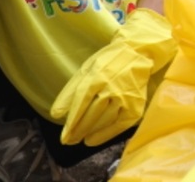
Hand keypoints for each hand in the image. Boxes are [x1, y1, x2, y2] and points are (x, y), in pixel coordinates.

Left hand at [51, 8, 177, 145]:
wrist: (138, 54)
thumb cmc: (108, 62)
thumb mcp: (86, 69)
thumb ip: (70, 91)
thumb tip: (55, 114)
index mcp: (99, 75)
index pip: (82, 101)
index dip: (72, 120)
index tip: (63, 135)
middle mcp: (113, 86)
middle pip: (92, 113)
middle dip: (78, 130)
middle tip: (68, 141)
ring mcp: (126, 97)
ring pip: (105, 120)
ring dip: (90, 132)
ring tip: (78, 140)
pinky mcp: (135, 106)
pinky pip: (119, 125)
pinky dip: (105, 135)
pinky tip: (93, 140)